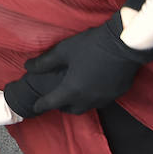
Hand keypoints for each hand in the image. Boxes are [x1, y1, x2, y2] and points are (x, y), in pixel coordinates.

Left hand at [3, 13, 152, 116]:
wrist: (125, 44)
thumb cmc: (92, 45)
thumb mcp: (64, 51)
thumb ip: (44, 62)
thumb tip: (27, 66)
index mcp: (72, 90)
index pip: (52, 103)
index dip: (41, 105)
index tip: (35, 107)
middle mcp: (88, 99)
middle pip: (71, 110)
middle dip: (61, 106)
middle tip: (56, 99)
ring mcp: (105, 98)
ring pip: (87, 107)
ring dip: (77, 104)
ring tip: (73, 95)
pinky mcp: (118, 93)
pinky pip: (101, 101)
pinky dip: (93, 98)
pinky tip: (93, 88)